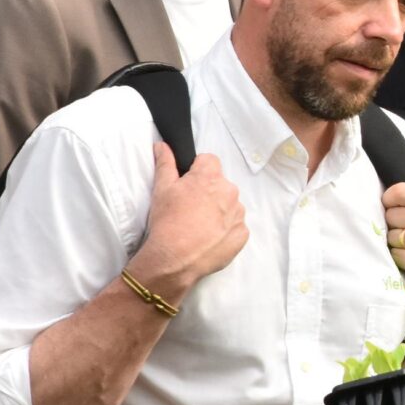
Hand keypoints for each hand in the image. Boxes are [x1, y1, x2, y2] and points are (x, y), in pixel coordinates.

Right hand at [129, 142, 245, 300]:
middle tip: (189, 207)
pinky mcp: (242, 233)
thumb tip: (163, 146)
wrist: (176, 258)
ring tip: (198, 225)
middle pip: (221, 184)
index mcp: (210, 177)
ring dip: (218, 210)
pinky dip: (225, 229)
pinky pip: (235, 226)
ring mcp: (239, 213)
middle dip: (208, 191)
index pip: (209, 161)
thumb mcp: (162, 188)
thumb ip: (165, 163)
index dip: (197, 170)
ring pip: (230, 205)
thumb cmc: (167, 221)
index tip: (187, 183)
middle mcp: (230, 192)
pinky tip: (208, 237)